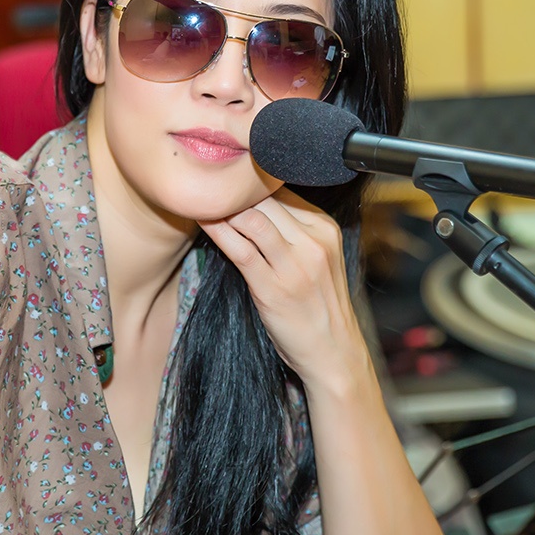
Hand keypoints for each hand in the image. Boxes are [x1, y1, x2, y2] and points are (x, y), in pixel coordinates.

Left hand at [199, 188, 371, 391]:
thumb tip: (252, 203)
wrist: (334, 353)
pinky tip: (203, 222)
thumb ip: (293, 231)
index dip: (250, 183)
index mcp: (325, 229)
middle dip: (234, 190)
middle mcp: (313, 242)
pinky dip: (218, 231)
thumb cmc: (319, 307)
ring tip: (200, 200)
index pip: (283, 190)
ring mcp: (294, 266)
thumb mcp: (317, 259)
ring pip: (252, 219)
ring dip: (223, 207)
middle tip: (207, 185)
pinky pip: (240, 250)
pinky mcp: (274, 288)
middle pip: (266, 200)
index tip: (227, 181)